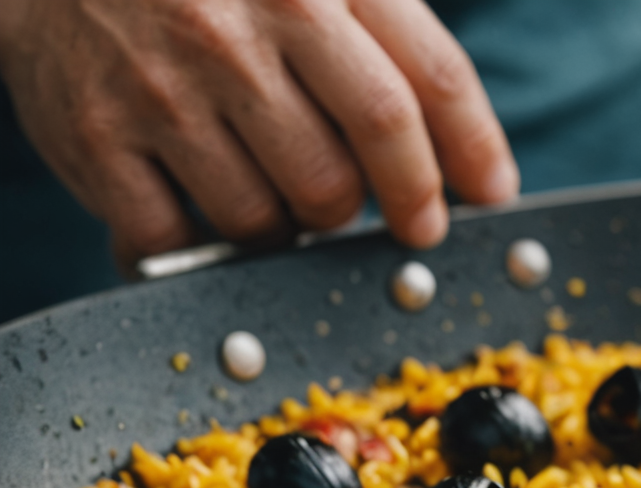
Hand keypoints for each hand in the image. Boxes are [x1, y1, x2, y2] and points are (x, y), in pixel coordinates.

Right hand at [0, 0, 518, 265]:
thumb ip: (394, 43)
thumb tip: (477, 170)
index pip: (424, 84)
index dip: (467, 154)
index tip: (487, 199)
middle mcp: (235, 33)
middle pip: (350, 174)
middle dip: (375, 209)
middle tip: (374, 205)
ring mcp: (162, 90)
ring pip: (270, 219)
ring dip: (290, 226)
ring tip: (273, 182)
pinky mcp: (96, 138)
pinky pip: (178, 241)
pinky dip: (202, 246)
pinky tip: (202, 205)